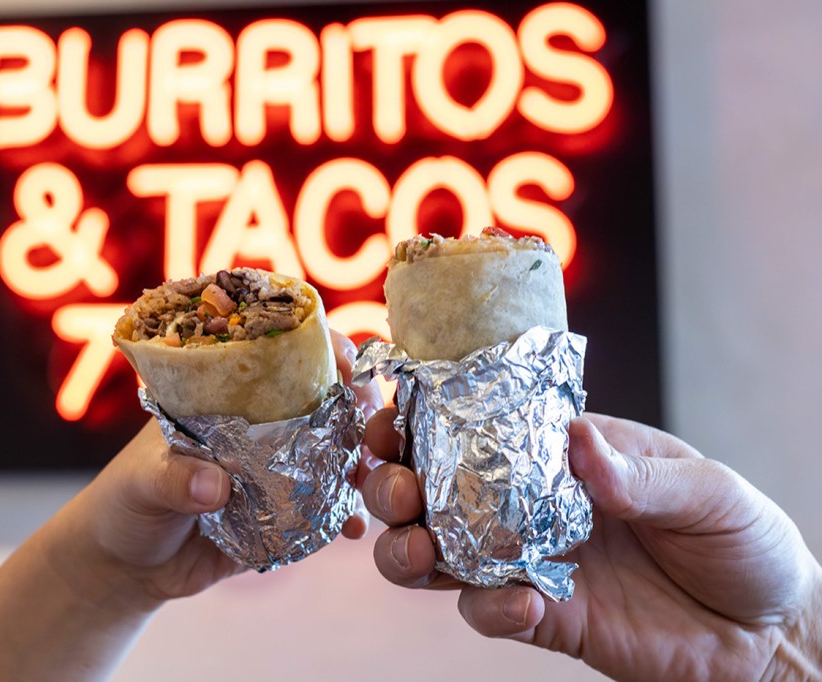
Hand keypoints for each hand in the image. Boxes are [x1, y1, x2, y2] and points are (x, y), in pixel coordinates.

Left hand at [49, 329, 382, 611]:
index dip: (317, 348)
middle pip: (323, 400)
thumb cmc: (124, 504)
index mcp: (227, 399)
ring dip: (358, 461)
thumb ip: (173, 480)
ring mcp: (276, 471)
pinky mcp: (284, 517)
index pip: (279, 356)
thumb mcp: (140, 484)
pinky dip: (344, 515)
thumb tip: (216, 485)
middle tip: (372, 423)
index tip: (344, 360)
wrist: (124, 568)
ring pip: (333, 453)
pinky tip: (353, 527)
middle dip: (355, 405)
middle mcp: (260, 427)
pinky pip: (325, 510)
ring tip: (369, 478)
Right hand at [361, 410, 821, 680]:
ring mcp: (530, 560)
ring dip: (409, 547)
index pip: (478, 424)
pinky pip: (486, 611)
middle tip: (397, 487)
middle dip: (396, 483)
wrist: (767, 633)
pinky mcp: (542, 617)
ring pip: (438, 551)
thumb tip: (580, 443)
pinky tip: (514, 603)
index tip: (394, 417)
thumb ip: (641, 474)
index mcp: (562, 453)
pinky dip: (485, 608)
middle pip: (435, 488)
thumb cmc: (742, 540)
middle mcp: (530, 503)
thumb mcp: (708, 491)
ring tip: (419, 549)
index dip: (425, 418)